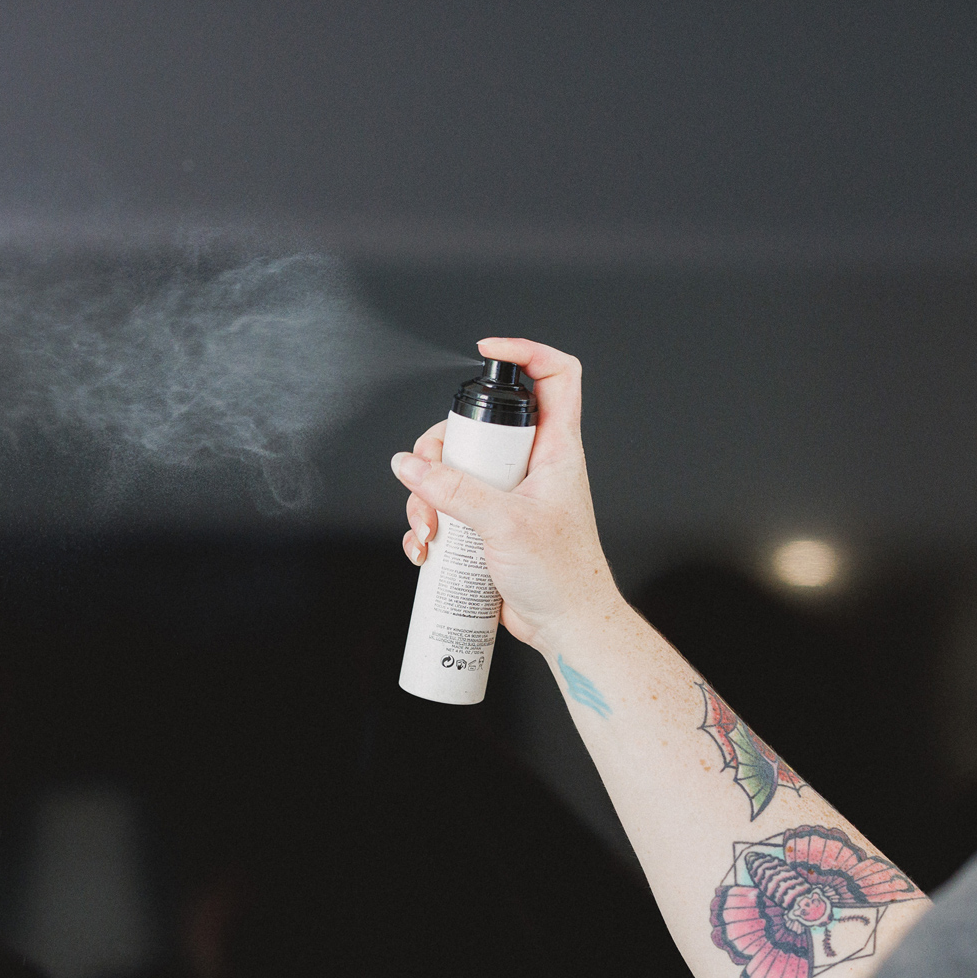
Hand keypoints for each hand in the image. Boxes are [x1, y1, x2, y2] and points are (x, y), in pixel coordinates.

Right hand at [392, 337, 623, 650]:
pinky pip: (450, 507)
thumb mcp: (505, 524)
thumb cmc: (562, 575)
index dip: (526, 353)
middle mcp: (533, 465)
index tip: (486, 352)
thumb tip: (410, 464)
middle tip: (428, 474)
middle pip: (479, 426)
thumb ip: (455, 490)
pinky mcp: (491, 523)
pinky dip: (431, 523)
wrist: (566, 625)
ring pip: (455, 470)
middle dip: (441, 448)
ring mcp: (511, 494)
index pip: (555, 376)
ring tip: (428, 530)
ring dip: (428, 497)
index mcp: (556, 448)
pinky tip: (426, 549)